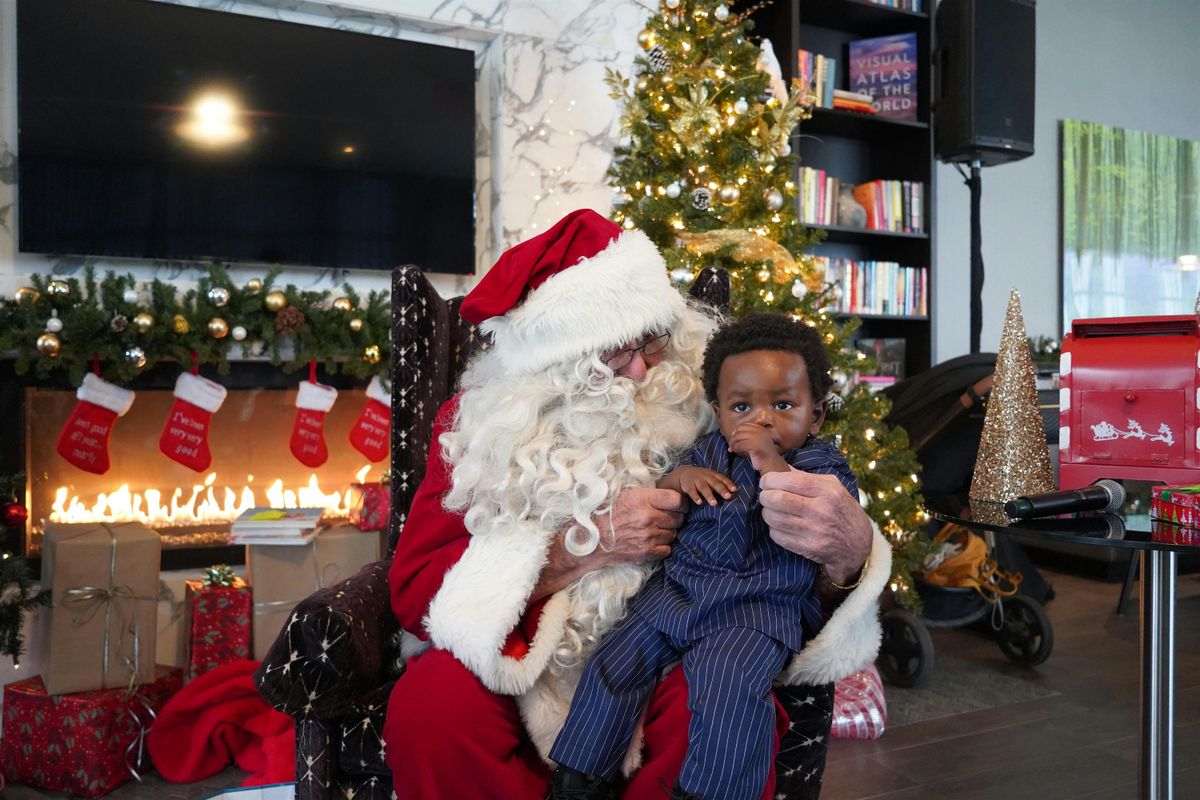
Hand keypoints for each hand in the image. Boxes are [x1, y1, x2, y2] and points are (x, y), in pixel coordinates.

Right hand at [594, 487, 687, 565]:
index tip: (678, 506)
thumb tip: (672, 496)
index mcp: (642, 499)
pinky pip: (667, 549)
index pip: (677, 500)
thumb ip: (649, 495)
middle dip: (675, 518)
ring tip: (654, 530)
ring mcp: (648, 536)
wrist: (592, 539)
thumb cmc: (609, 514)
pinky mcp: (646, 552)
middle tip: (665, 518)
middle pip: (678, 518)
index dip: (681, 503)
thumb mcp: (626, 495)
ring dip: (668, 532)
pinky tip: (652, 541)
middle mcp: (647, 517)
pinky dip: (662, 546)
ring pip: (673, 534)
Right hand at [669, 466, 737, 505]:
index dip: (728, 483)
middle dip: (721, 489)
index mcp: (713, 474)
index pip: (722, 478)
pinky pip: (692, 491)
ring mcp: (696, 480)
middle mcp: (706, 477)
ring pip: (704, 487)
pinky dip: (695, 497)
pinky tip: (699, 502)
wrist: (684, 473)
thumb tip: (734, 493)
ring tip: (714, 503)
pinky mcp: (688, 486)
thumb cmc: (703, 478)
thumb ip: (721, 484)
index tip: (734, 490)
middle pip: (714, 483)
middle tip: (728, 496)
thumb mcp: (711, 478)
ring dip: (709, 495)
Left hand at [728, 422, 786, 472]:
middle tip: (731, 445)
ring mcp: (758, 438)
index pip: (745, 424)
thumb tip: (733, 433)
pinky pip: (740, 445)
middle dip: (733, 437)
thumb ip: (748, 435)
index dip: (737, 430)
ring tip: (732, 449)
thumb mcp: (757, 441)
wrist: (772, 465)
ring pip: (738, 436)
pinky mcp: (755, 446)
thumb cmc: (763, 455)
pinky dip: (736, 448)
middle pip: (740, 429)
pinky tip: (737, 452)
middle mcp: (760, 431)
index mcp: (762, 429)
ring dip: (733, 443)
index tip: (734, 437)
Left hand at [759, 469, 871, 585]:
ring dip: (767, 513)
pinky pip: (777, 536)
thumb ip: (806, 477)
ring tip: (772, 511)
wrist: (858, 544)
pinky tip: (781, 526)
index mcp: (827, 490)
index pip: (788, 481)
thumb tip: (779, 466)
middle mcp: (821, 510)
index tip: (766, 482)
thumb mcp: (832, 487)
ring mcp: (814, 531)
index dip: (769, 480)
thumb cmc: (842, 510)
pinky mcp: (808, 548)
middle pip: (777, 499)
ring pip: (774, 518)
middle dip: (764, 496)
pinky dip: (774, 529)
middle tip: (765, 496)